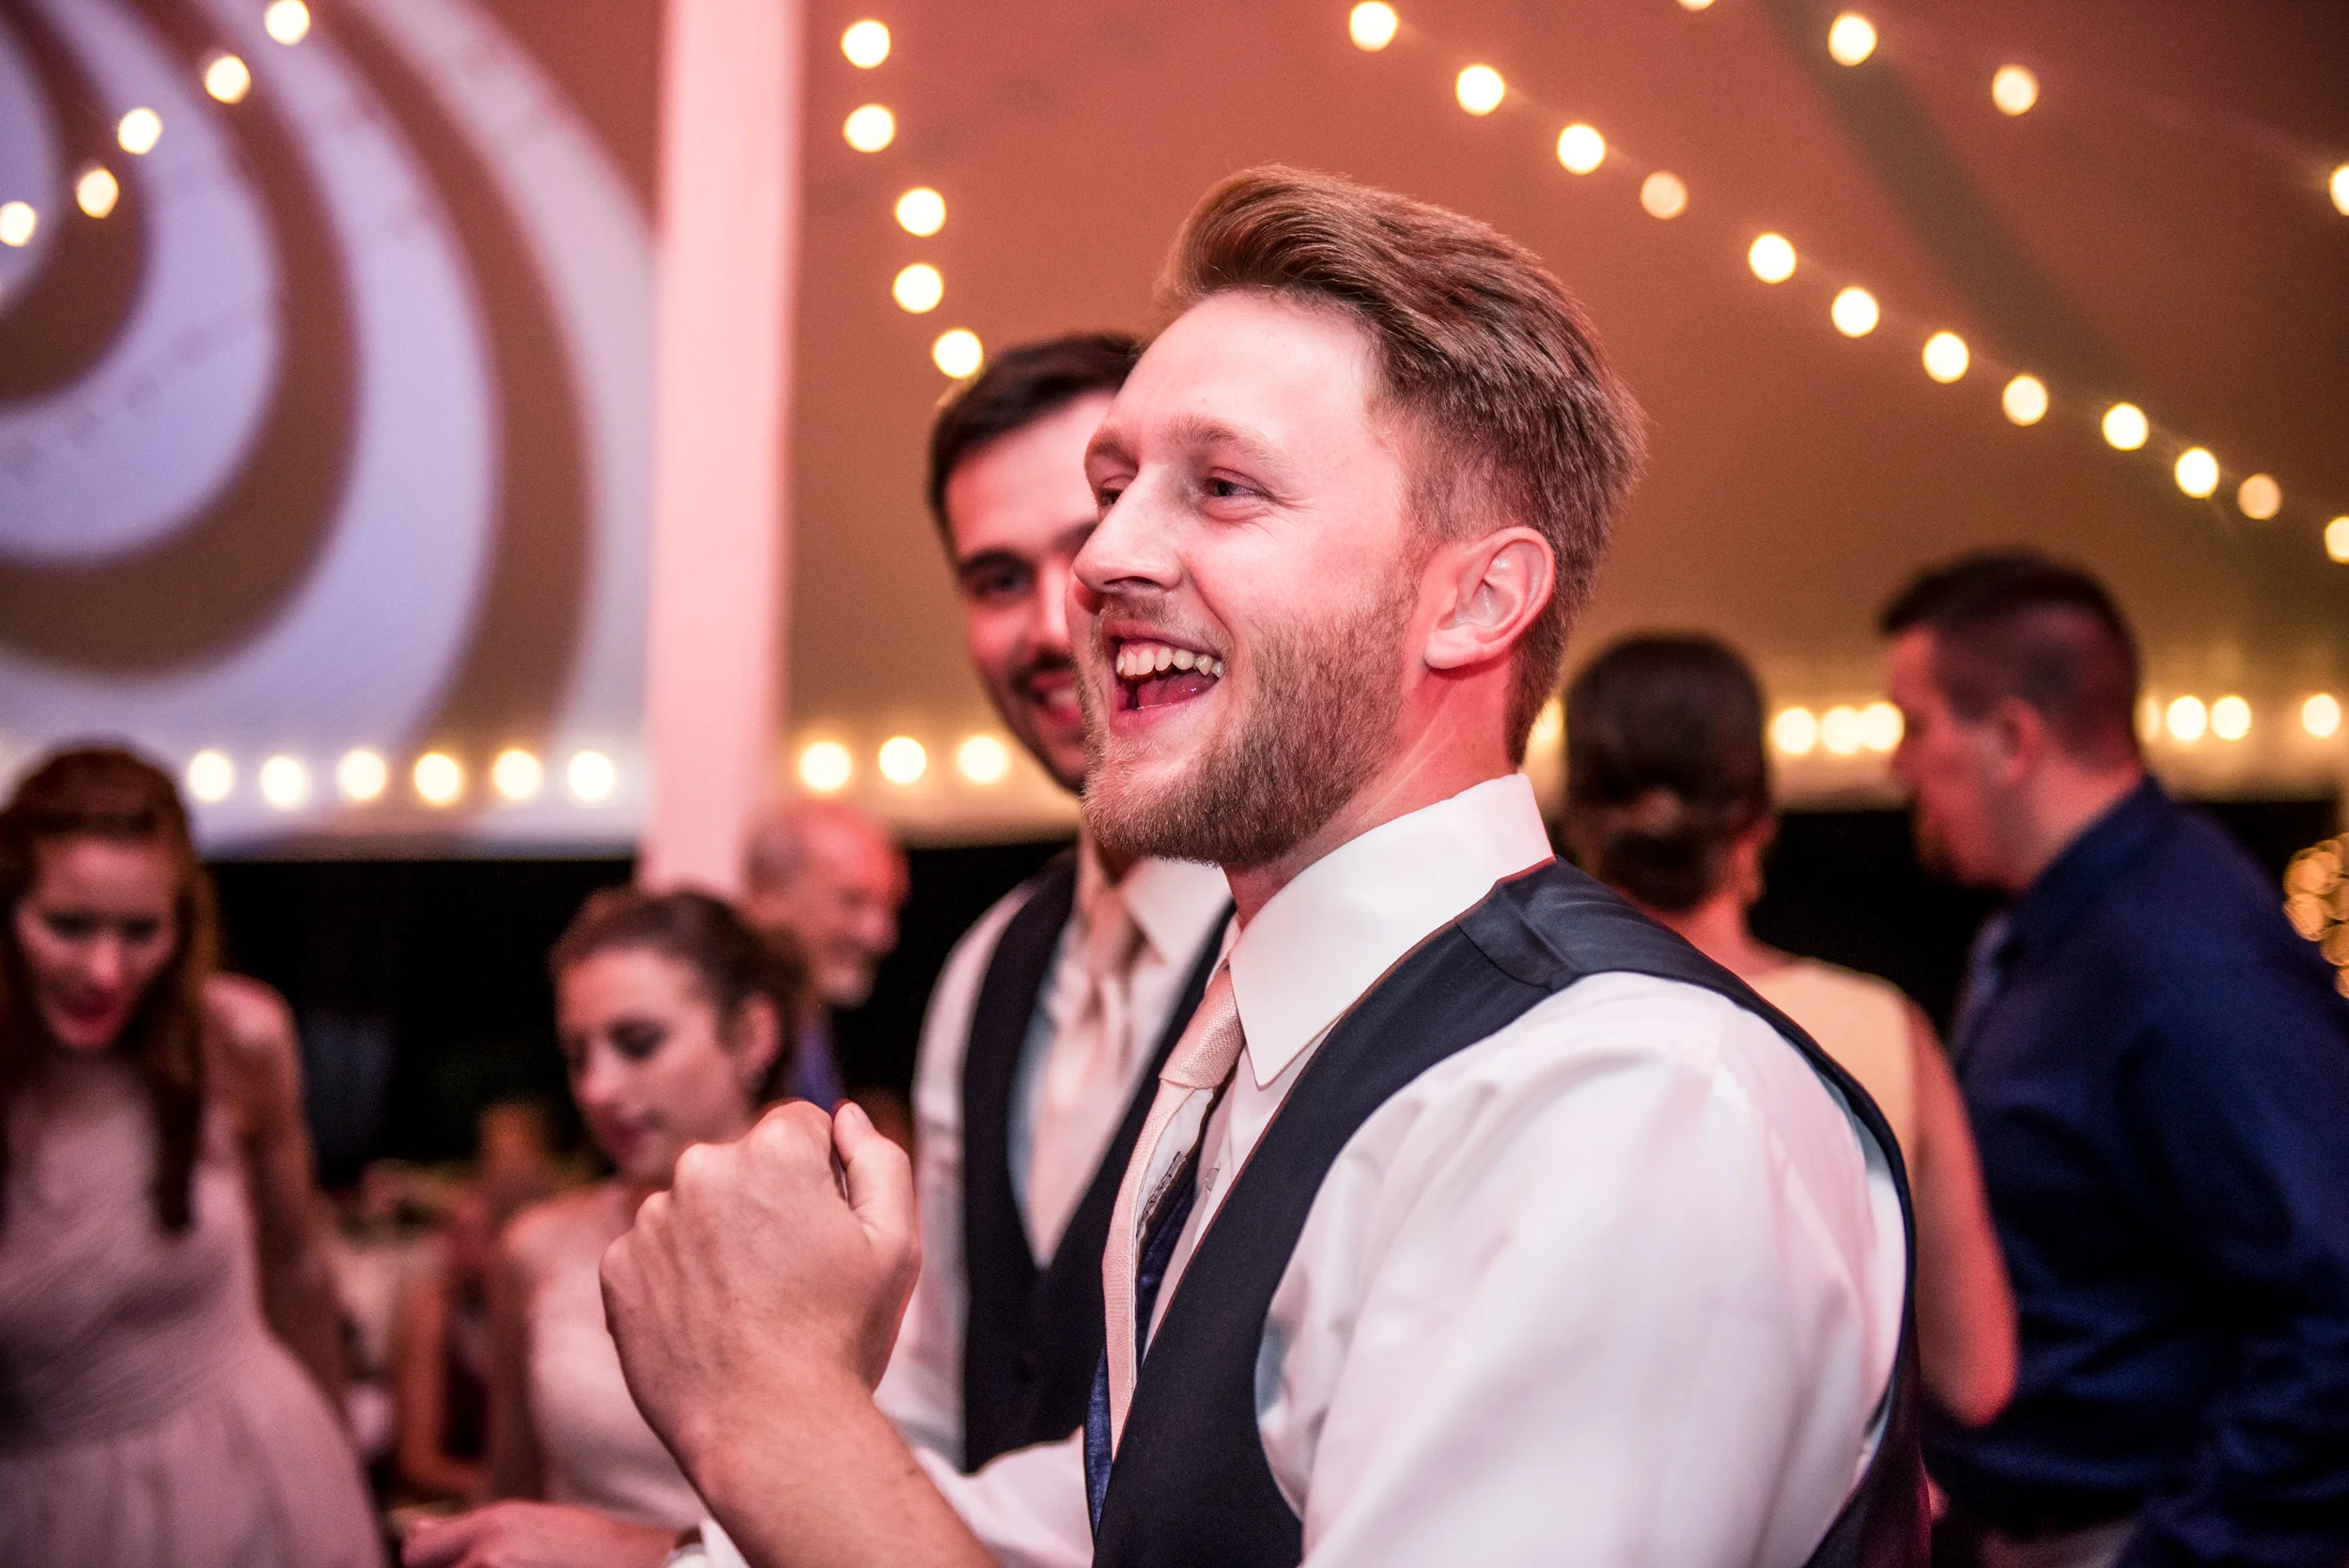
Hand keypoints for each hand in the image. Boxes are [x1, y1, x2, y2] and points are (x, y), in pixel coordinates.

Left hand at [400, 1502, 674, 1567]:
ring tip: (525, 1566)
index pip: (416, 1555)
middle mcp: (489, 1557)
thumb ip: (465, 1531)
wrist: (636, 1567)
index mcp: (492, 1527)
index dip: (430, 1563)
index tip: (448, 1564)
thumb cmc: (585, 1546)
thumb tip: (414, 1531)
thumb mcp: (524, 1524)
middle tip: (503, 1563)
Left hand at [601, 1100, 919, 1486]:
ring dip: (718, 1240)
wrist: (768, 1431)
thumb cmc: (842, 1336)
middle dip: (765, 1204)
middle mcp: (702, 1167)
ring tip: (748, 1309)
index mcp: (774, 1148)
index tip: (823, 1234)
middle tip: (789, 1278)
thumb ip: (879, 1159)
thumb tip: (846, 1115)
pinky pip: (654, 1254)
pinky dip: (677, 1279)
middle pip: (743, 1166)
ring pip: (696, 1209)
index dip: (821, 1180)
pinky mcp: (617, 1269)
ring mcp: (651, 1220)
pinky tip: (709, 1324)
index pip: (800, 1128)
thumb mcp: (896, 1242)